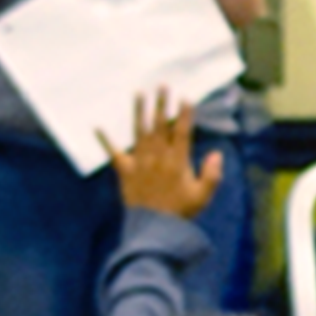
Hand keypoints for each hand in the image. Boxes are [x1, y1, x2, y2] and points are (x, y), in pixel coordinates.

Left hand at [107, 89, 223, 215]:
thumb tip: (217, 154)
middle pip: (159, 126)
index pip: (181, 132)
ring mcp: (140, 163)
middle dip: (161, 104)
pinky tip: (98, 126)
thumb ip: (212, 174)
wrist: (154, 229)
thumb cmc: (180, 213)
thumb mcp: (202, 196)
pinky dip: (105, 140)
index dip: (184, 115)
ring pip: (139, 132)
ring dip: (139, 112)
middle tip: (162, 85)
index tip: (185, 98)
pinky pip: (114, 153)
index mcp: (177, 162)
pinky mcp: (125, 171)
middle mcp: (157, 157)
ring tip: (139, 93)